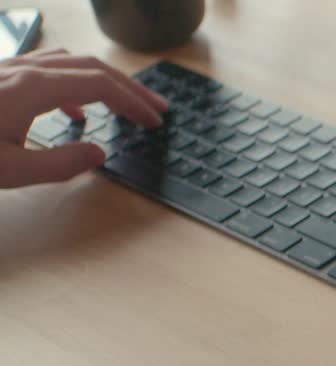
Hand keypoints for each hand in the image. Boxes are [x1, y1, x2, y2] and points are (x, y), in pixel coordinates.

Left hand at [0, 49, 167, 188]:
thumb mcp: (10, 169)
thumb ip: (59, 164)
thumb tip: (99, 155)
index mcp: (34, 88)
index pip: (100, 85)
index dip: (133, 102)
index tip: (154, 122)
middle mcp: (26, 70)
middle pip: (92, 67)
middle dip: (129, 87)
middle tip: (156, 108)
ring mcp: (11, 68)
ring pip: (71, 63)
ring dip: (104, 80)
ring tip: (123, 103)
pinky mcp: (1, 76)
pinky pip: (47, 67)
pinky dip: (75, 82)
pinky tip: (75, 108)